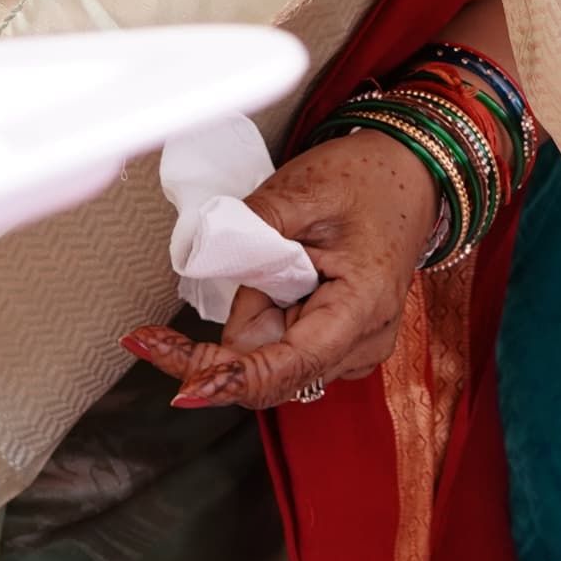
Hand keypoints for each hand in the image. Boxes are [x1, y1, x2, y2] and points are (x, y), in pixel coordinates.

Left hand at [129, 128, 436, 409]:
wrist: (410, 173)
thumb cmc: (366, 178)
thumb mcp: (301, 190)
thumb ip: (250, 233)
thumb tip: (207, 270)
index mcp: (363, 306)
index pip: (288, 366)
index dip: (229, 380)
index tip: (180, 387)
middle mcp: (364, 342)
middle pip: (269, 372)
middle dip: (217, 350)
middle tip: (150, 334)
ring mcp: (354, 348)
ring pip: (270, 361)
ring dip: (246, 322)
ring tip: (266, 259)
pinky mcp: (340, 343)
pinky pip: (282, 349)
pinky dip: (259, 321)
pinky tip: (271, 279)